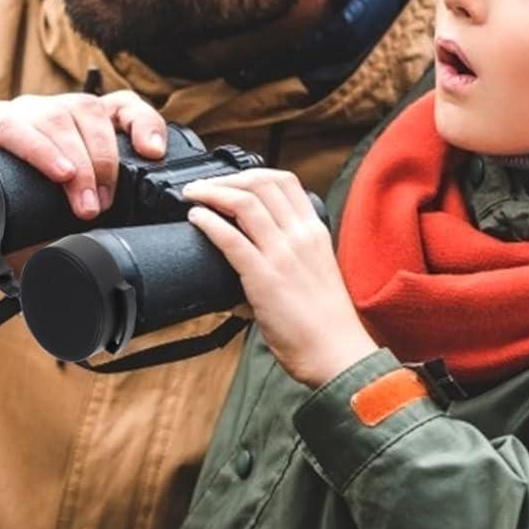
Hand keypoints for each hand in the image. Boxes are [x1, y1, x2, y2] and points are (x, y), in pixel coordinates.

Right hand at [0, 90, 167, 220]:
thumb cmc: (19, 221)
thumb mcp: (66, 218)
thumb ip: (95, 216)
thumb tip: (133, 237)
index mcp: (74, 126)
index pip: (118, 106)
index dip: (141, 121)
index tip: (153, 152)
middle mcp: (46, 112)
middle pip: (88, 110)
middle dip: (102, 160)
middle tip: (101, 205)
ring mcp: (14, 115)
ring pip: (56, 116)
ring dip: (77, 161)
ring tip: (82, 204)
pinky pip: (12, 126)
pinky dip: (40, 149)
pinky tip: (58, 172)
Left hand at [182, 169, 375, 386]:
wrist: (336, 353)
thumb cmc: (324, 323)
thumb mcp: (312, 275)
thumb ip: (283, 262)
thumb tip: (242, 272)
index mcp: (314, 232)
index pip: (285, 182)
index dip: (252, 174)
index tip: (230, 180)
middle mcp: (300, 236)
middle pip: (260, 184)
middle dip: (225, 179)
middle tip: (203, 186)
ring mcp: (283, 254)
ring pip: (244, 203)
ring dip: (211, 193)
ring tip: (193, 195)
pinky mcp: (264, 277)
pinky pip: (231, 238)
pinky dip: (208, 222)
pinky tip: (195, 218)